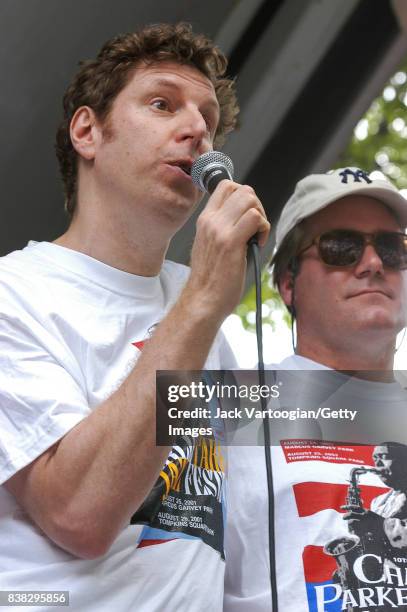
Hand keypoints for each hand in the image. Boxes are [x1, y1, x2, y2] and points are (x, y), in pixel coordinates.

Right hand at [186, 180, 269, 319]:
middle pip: (242, 189)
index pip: (226, 185)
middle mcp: (210, 221)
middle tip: (256, 228)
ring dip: (261, 216)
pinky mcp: (231, 242)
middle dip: (257, 205)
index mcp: (205, 219)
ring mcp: (220, 230)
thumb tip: (245, 217)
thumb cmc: (210, 279)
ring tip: (255, 237)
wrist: (202, 300)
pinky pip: (256, 218)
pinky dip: (263, 229)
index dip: (244, 196)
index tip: (248, 216)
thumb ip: (223, 227)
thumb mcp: (210, 244)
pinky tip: (257, 244)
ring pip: (250, 199)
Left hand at [343, 509, 383, 536]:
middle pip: (352, 514)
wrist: (386, 527)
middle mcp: (364, 515)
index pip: (354, 507)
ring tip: (348, 526)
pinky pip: (357, 529)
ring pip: (353, 522)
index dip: (347, 507)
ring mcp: (364, 522)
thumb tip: (356, 513)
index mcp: (365, 511)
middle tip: (343, 518)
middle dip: (346, 516)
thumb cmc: (378, 521)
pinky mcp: (365, 529)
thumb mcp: (371, 514)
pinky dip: (354, 530)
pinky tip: (353, 532)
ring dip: (350, 524)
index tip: (341, 507)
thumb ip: (364, 513)